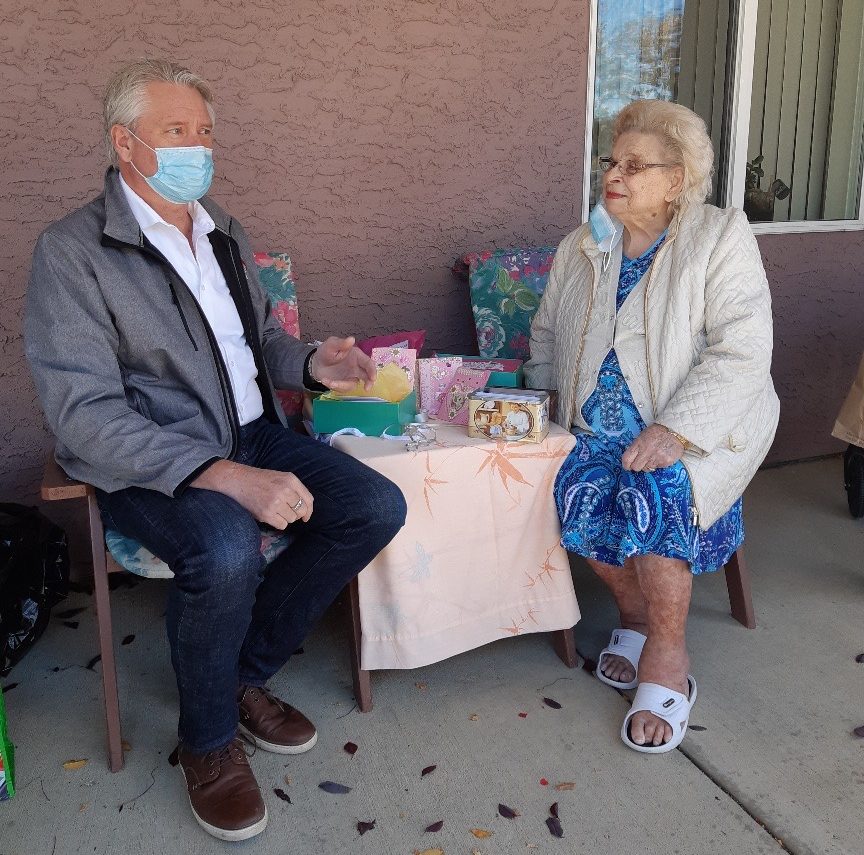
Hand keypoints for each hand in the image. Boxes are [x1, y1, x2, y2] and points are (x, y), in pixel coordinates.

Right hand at [191, 460, 313, 529]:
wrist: (237, 480)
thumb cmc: (259, 480)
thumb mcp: (281, 477)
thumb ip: (295, 490)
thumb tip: (307, 511)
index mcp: (291, 480)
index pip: (308, 499)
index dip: (309, 510)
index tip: (306, 516)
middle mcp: (285, 490)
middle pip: (301, 511)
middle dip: (296, 514)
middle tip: (285, 511)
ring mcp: (276, 502)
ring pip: (292, 519)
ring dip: (285, 517)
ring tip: (274, 510)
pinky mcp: (266, 513)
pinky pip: (282, 525)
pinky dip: (278, 523)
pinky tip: (269, 515)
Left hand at [311, 336, 375, 391]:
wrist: (316, 363)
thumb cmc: (326, 352)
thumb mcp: (331, 344)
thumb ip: (341, 343)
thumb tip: (351, 339)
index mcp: (357, 356)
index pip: (368, 363)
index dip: (372, 370)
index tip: (372, 378)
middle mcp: (356, 367)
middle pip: (367, 376)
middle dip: (369, 383)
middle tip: (367, 388)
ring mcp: (351, 376)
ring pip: (353, 384)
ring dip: (342, 385)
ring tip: (329, 382)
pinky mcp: (344, 384)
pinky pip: (342, 388)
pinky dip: (334, 385)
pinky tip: (325, 380)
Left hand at [621, 424, 684, 472]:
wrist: (674, 431)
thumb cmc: (657, 432)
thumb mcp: (643, 436)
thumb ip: (637, 447)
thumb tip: (631, 459)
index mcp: (638, 444)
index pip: (627, 459)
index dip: (626, 465)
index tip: (627, 466)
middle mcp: (646, 452)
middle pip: (636, 467)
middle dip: (637, 466)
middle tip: (642, 462)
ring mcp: (656, 457)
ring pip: (647, 469)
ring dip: (649, 465)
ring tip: (654, 456)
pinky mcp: (665, 462)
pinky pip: (657, 468)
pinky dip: (658, 464)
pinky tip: (661, 456)